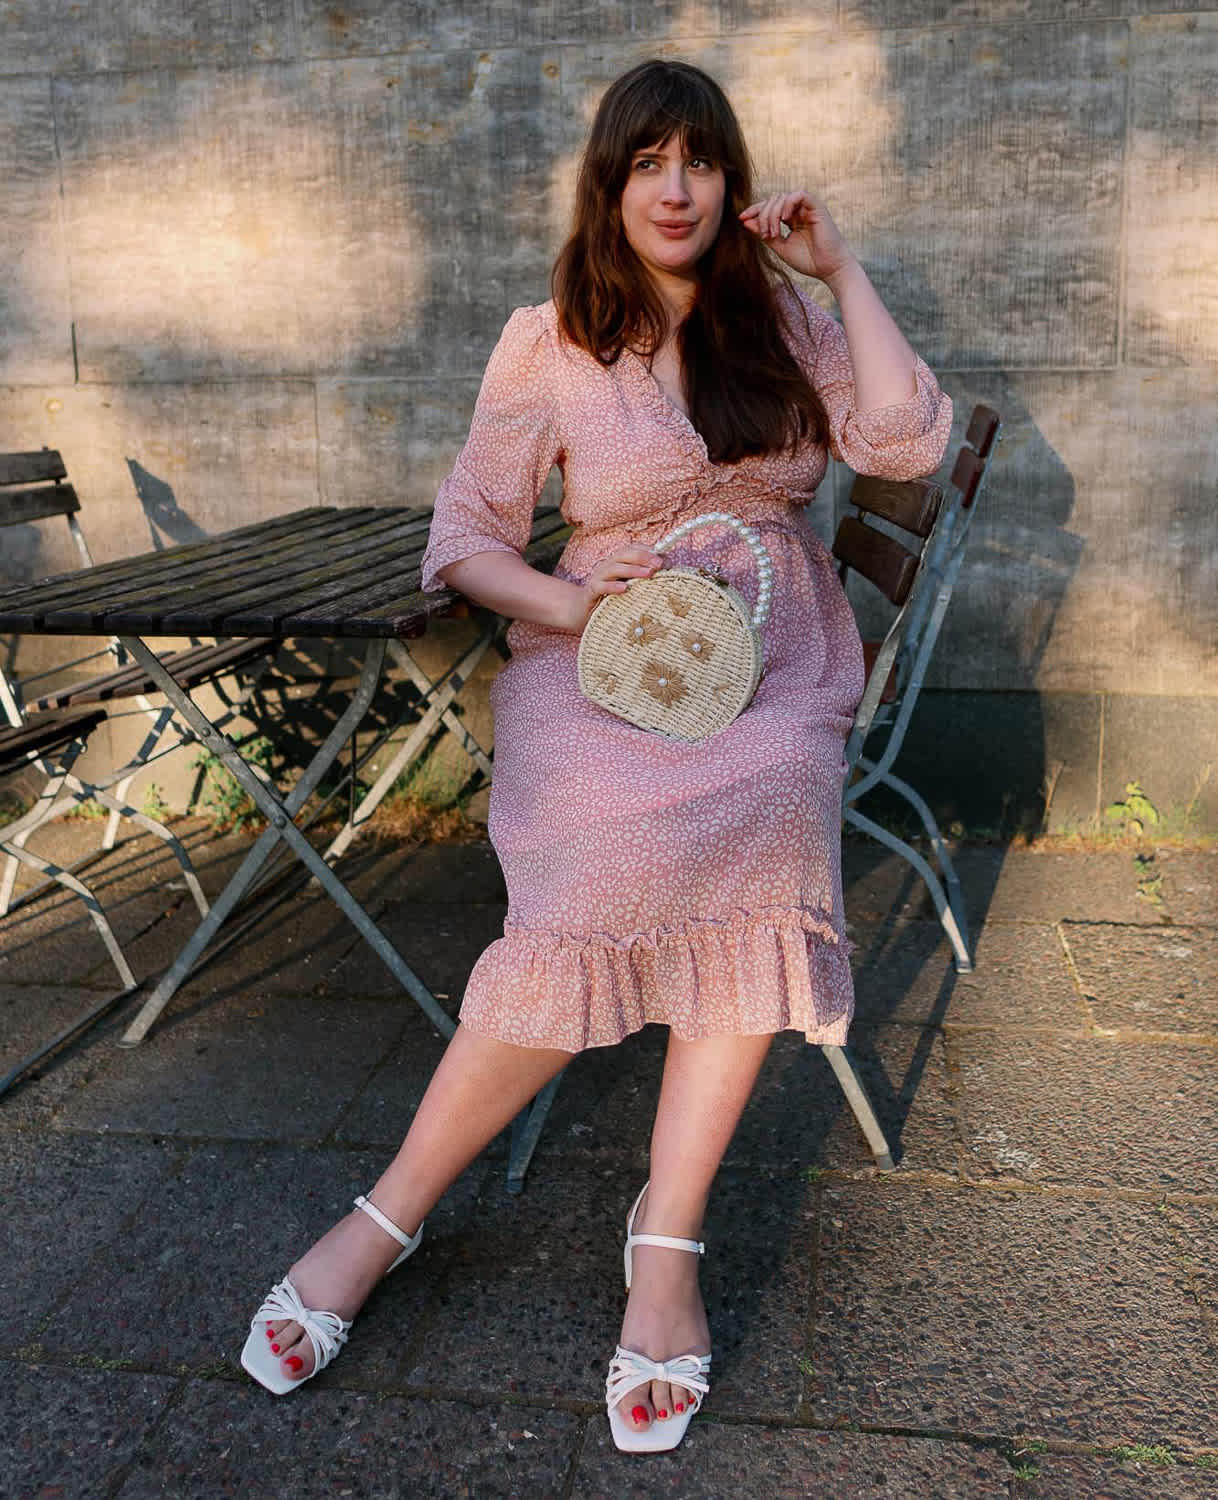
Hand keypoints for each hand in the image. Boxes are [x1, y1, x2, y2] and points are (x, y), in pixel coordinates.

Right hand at [557, 545, 663, 632]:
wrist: (582, 611)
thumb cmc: (610, 597)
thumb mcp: (628, 586)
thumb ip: (642, 577)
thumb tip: (665, 570)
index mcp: (618, 562)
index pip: (632, 549)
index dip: (647, 551)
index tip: (664, 558)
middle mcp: (608, 566)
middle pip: (624, 554)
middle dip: (643, 557)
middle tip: (659, 564)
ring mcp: (598, 577)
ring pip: (614, 568)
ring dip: (632, 570)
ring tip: (648, 574)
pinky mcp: (591, 591)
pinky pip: (601, 587)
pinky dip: (612, 587)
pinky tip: (624, 589)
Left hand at [738, 189, 856, 283]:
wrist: (829, 268)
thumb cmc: (808, 260)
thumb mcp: (780, 247)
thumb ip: (764, 234)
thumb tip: (745, 222)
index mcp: (790, 219)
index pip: (769, 208)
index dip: (754, 210)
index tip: (742, 218)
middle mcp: (798, 211)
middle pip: (773, 201)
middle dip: (763, 215)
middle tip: (766, 235)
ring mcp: (807, 207)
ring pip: (783, 197)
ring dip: (773, 213)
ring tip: (774, 232)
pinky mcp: (816, 206)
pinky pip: (799, 195)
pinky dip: (788, 204)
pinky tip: (784, 219)